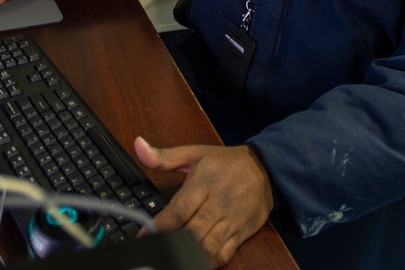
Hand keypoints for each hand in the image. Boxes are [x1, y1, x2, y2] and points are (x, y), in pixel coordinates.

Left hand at [135, 137, 273, 267]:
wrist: (266, 169)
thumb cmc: (226, 162)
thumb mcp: (194, 153)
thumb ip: (163, 156)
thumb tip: (138, 145)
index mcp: (203, 184)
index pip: (179, 210)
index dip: (160, 225)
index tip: (144, 234)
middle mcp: (218, 205)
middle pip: (192, 232)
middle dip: (172, 243)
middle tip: (155, 248)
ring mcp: (230, 221)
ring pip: (207, 247)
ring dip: (188, 255)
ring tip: (171, 256)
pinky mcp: (241, 233)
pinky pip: (224, 254)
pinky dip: (209, 261)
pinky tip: (195, 261)